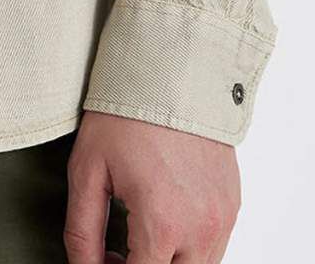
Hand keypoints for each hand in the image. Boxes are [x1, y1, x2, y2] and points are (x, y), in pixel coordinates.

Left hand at [64, 110, 241, 263]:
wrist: (171, 70)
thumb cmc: (126, 115)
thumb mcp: (88, 171)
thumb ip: (82, 232)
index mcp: (161, 224)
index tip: (103, 258)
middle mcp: (200, 228)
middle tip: (118, 251)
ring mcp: (222, 218)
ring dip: (169, 262)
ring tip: (140, 233)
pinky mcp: (232, 204)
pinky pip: (214, 247)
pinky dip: (190, 246)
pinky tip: (165, 218)